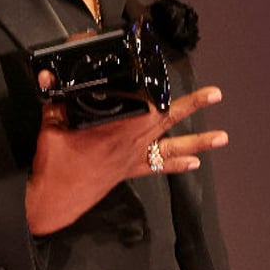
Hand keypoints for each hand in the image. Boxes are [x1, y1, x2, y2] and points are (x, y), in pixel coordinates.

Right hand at [25, 74, 228, 235]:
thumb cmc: (55, 163)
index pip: (145, 103)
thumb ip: (54, 99)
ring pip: (171, 146)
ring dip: (198, 142)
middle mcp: (132, 141)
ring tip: (222, 138)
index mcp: (116, 127)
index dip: (157, 87)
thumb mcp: (51, 126)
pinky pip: (157, 167)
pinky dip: (176, 164)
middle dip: (192, 105)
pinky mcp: (129, 171)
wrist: (54, 199)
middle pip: (167, 119)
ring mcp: (133, 158)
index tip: (164, 71)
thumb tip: (46, 74)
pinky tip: (193, 164)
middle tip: (216, 94)